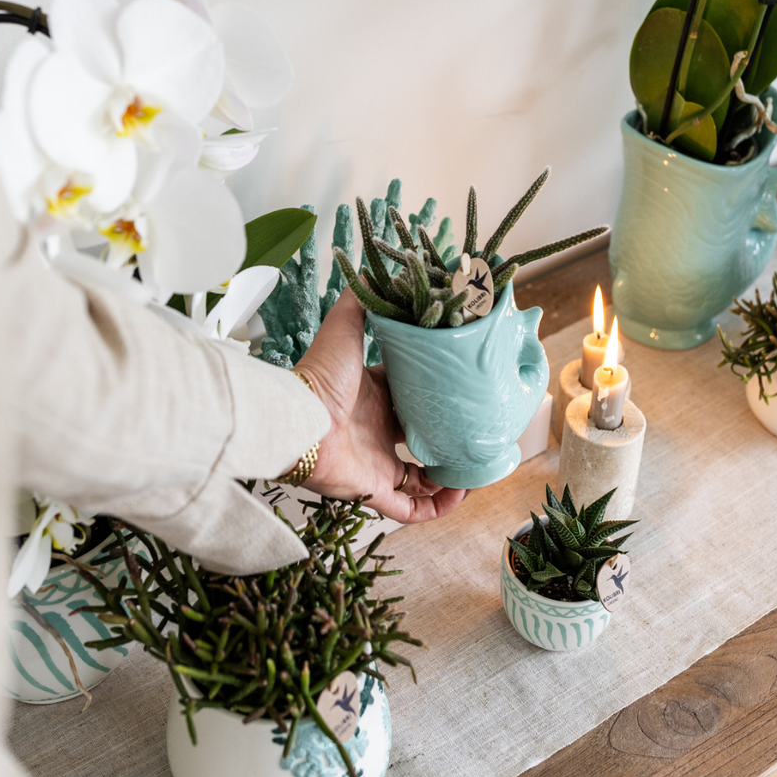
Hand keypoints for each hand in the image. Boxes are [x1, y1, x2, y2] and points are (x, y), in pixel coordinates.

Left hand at [294, 288, 466, 523]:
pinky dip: (437, 506)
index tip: (466, 388)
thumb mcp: (345, 327)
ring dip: (449, 476)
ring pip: (421, 477)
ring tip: (476, 464)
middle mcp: (378, 431)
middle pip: (421, 437)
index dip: (438, 395)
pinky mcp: (374, 490)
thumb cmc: (320, 375)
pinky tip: (460, 492)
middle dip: (449, 437)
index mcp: (375, 396)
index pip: (413, 396)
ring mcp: (376, 463)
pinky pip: (410, 508)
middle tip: (479, 429)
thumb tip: (373, 268)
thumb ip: (361, 300)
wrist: (297, 420)